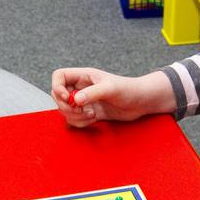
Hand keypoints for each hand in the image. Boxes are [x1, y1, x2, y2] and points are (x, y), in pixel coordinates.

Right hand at [50, 67, 175, 127]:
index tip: (68, 97)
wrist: (142, 102)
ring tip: (91, 115)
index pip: (59, 76)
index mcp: (83, 76)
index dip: (57, 87)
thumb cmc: (129, 89)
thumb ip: (92, 93)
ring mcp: (84, 101)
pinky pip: (75, 119)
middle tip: (81, 109)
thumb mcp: (110, 88)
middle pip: (58, 96)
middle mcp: (81, 88)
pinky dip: (80, 123)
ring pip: (65, 110)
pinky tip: (93, 119)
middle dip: (66, 106)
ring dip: (74, 116)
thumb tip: (76, 100)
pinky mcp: (89, 113)